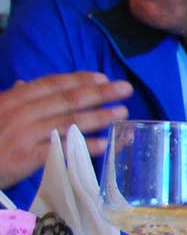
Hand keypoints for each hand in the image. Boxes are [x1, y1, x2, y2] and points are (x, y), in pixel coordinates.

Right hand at [0, 73, 133, 188]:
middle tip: (125, 88)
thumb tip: (24, 85)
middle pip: (66, 100)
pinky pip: (61, 149)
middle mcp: (21, 113)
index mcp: (12, 99)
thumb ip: (11, 99)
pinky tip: (103, 144)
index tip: (102, 76)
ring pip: (68, 122)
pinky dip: (84, 146)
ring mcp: (24, 135)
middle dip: (99, 93)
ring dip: (99, 116)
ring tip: (122, 113)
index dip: (78, 79)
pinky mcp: (25, 158)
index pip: (51, 84)